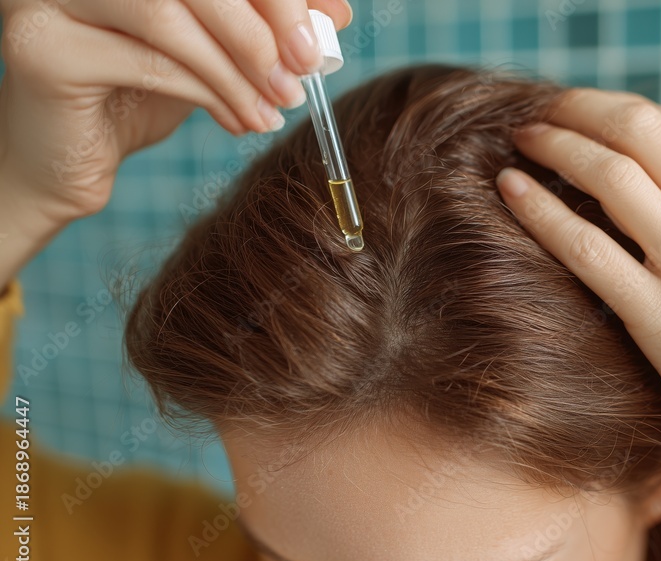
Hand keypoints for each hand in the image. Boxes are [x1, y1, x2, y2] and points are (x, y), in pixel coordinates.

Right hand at [0, 0, 352, 223]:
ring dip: (240, 68)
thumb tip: (334, 11)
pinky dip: (212, 94)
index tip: (327, 23)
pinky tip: (243, 121)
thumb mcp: (213, 50)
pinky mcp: (40, 48)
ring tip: (278, 105)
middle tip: (305, 68)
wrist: (69, 160)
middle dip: (263, 22)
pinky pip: (151, 62)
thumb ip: (262, 25)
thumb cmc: (139, 92)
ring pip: (169, 17)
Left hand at [496, 88, 660, 494]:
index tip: (585, 115)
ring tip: (521, 137)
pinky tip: (509, 189)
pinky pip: (587, 249)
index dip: (622, 113)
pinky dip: (540, 211)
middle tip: (542, 109)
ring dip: (556, 145)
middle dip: (580, 108)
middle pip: (642, 132)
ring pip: (611, 176)